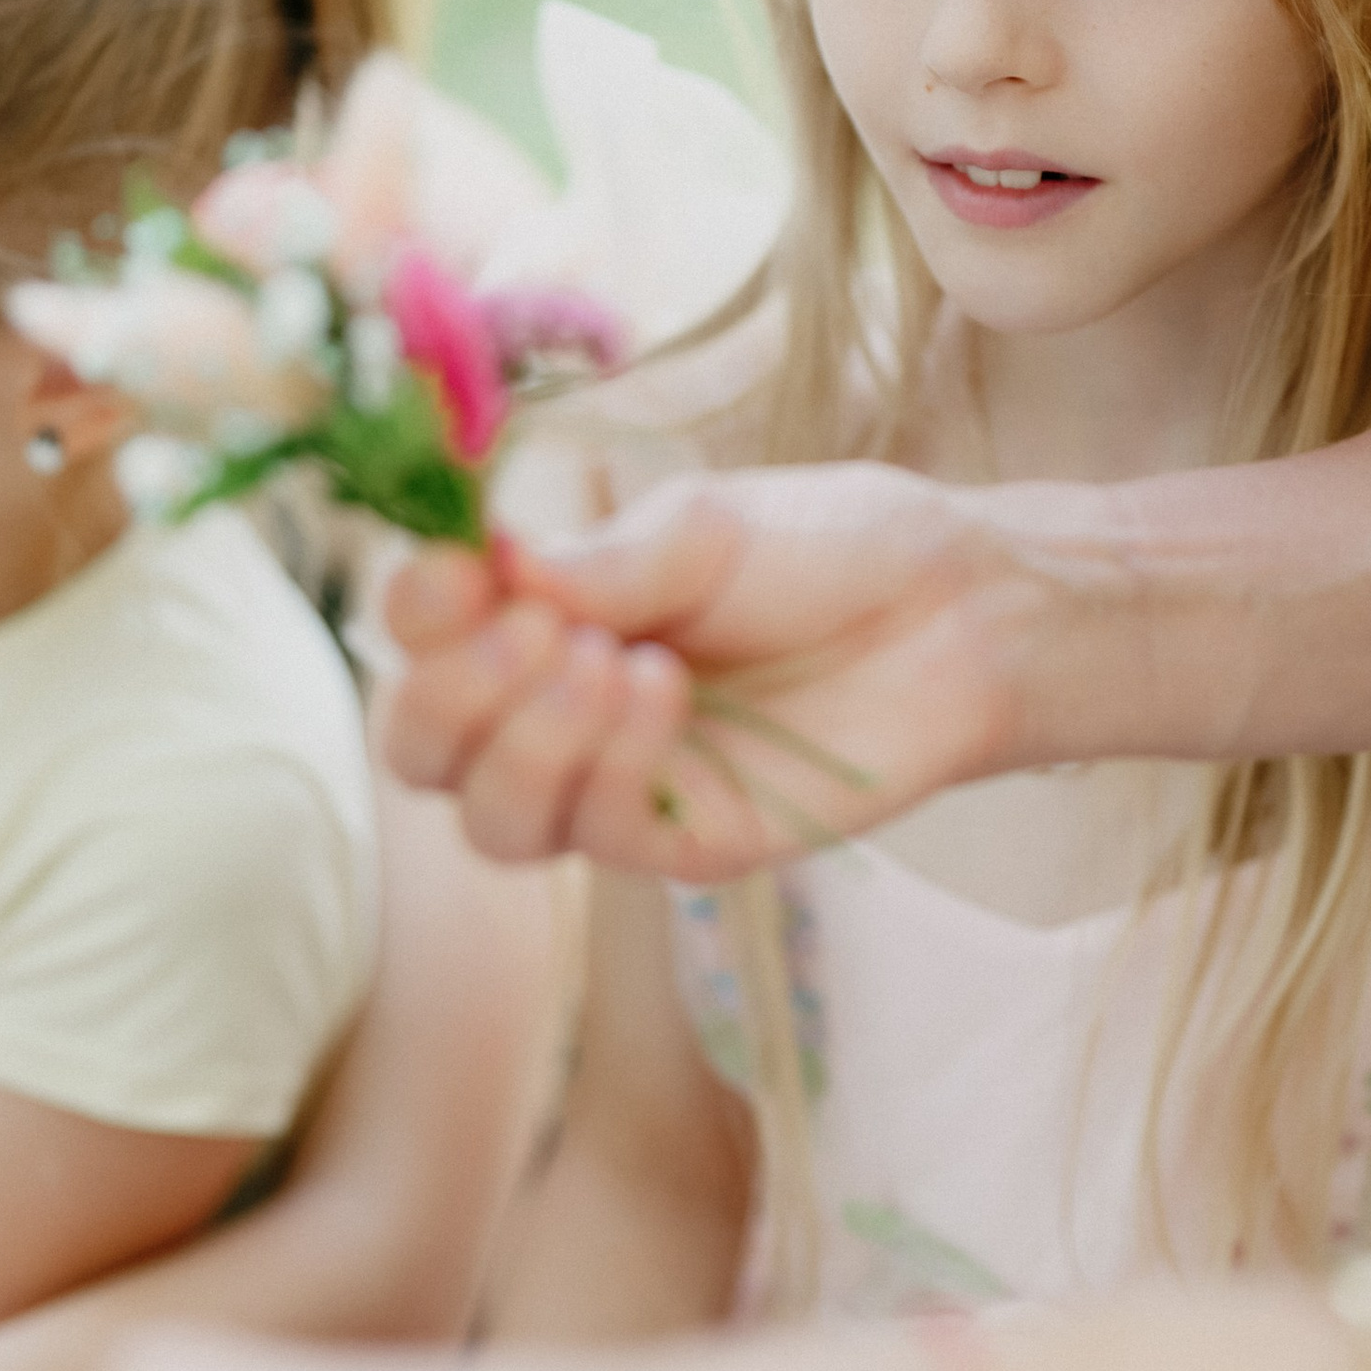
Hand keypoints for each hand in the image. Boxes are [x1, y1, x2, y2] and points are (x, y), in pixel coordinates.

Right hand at [381, 463, 1078, 871]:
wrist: (954, 609)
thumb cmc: (827, 552)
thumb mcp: (705, 527)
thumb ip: (601, 560)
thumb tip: (494, 565)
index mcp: (541, 617)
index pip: (421, 637)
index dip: (416, 611)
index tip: (458, 571)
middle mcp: (556, 712)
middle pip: (424, 753)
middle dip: (449, 695)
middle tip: (532, 630)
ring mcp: (616, 787)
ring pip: (494, 822)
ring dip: (524, 742)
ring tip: (608, 662)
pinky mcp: (684, 843)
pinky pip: (599, 835)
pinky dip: (610, 763)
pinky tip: (664, 691)